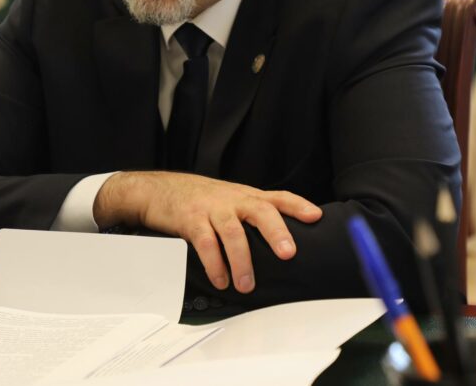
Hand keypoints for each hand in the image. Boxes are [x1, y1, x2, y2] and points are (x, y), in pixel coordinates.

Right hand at [93, 172, 321, 293]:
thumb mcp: (231, 199)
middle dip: (276, 232)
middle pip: (260, 211)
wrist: (160, 189)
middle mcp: (232, 200)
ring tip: (247, 285)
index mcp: (246, 196)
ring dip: (242, 261)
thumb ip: (253, 213)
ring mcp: (212, 209)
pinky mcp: (191, 221)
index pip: (277, 197)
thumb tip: (282, 240)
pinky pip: (205, 244)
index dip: (297, 205)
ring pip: (232, 233)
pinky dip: (214, 265)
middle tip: (288, 254)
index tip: (316, 216)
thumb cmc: (201, 199)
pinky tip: (220, 280)